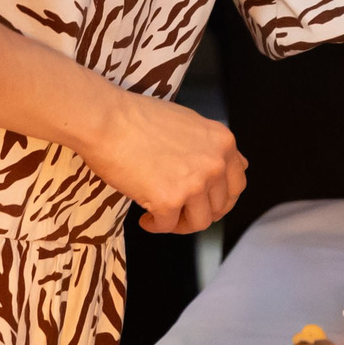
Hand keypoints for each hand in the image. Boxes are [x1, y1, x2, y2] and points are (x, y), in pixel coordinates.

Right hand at [80, 89, 244, 233]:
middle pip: (220, 207)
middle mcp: (215, 163)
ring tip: (160, 215)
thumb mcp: (189, 123)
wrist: (106, 120)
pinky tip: (144, 217)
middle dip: (199, 213)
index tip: (205, 202)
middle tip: (180, 212)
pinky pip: (168, 226)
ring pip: (199, 222)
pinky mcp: (169, 200)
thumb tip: (234, 164)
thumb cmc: (138, 118)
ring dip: (180, 223)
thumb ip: (211, 147)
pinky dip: (156, 226)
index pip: (237, 183)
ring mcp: (194, 183)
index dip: (220, 198)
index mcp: (223, 142)